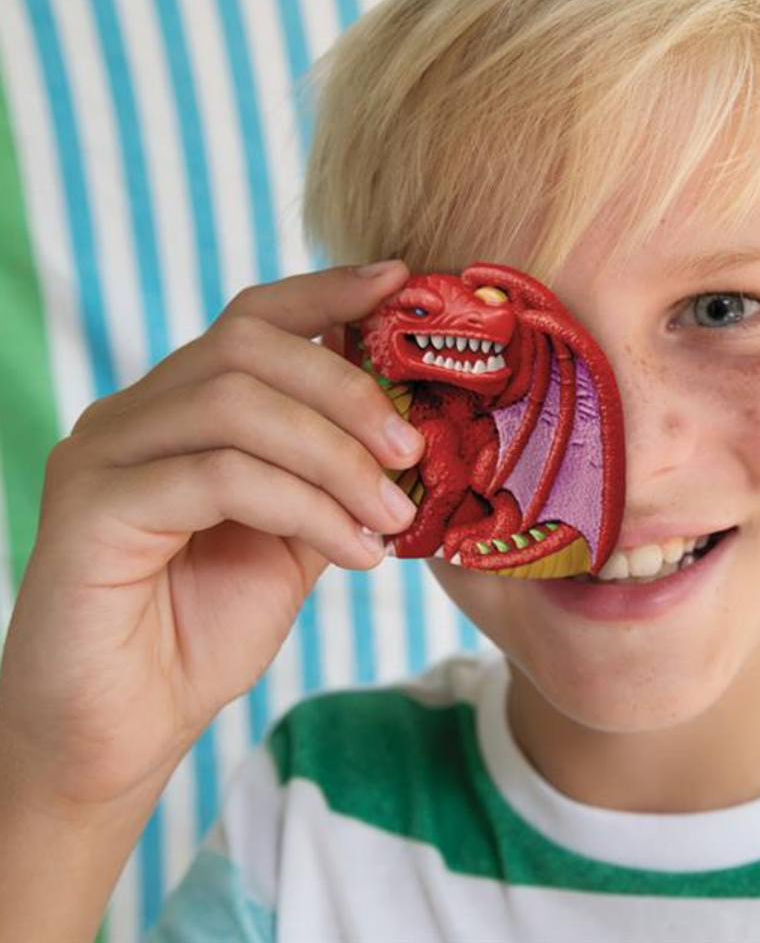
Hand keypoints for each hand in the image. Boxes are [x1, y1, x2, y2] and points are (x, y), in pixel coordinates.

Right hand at [0, 260, 423, 815]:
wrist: (125, 729)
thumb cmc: (203, 629)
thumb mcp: (292, 539)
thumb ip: (329, 476)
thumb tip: (406, 428)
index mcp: (178, 410)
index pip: (251, 319)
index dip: (327, 292)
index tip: (400, 284)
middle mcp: (133, 415)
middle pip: (247, 348)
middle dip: (347, 390)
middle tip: (413, 447)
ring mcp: (104, 454)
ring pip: (236, 406)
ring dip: (336, 457)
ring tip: (393, 514)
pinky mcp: (93, 508)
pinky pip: (220, 477)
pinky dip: (304, 507)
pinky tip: (354, 553)